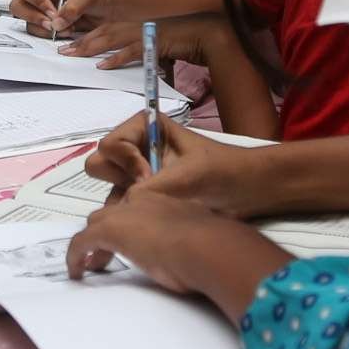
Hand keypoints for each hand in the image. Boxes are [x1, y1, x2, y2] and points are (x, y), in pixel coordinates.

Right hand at [13, 0, 110, 36]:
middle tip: (50, 23)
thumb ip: (72, 8)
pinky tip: (64, 31)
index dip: (37, 0)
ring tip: (61, 28)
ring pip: (26, 20)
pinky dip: (48, 34)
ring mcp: (40, 8)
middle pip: (19, 4)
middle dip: (34, 16)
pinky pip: (37, 30)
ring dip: (42, 27)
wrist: (108, 6)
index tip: (51, 10)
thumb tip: (57, 21)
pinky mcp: (45, 22)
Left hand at [65, 9, 231, 69]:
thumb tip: (124, 63)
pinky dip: (116, 58)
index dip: (87, 36)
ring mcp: (144, 33)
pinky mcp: (153, 43)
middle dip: (81, 41)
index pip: (105, 28)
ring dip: (91, 47)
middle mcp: (136, 26)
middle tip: (63, 50)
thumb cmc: (183, 40)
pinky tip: (103, 65)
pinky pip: (131, 51)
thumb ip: (140, 52)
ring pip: (111, 39)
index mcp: (135, 25)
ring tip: (74, 55)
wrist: (206, 34)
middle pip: (102, 32)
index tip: (70, 43)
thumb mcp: (156, 45)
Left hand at [65, 191, 291, 322]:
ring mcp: (124, 214)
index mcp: (166, 201)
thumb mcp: (201, 242)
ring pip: (95, 224)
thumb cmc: (214, 247)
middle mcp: (142, 201)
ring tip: (88, 264)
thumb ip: (194, 244)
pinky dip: (75, 256)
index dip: (132, 226)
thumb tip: (199, 265)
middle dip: (107, 231)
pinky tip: (76, 272)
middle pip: (113, 211)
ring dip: (91, 243)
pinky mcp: (108, 231)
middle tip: (106, 254)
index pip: (138, 208)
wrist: (208, 246)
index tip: (134, 244)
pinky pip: (80, 242)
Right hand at [83, 111, 257, 209]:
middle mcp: (136, 148)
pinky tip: (148, 222)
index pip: (110, 144)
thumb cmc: (222, 171)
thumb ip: (153, 188)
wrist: (247, 190)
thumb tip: (123, 208)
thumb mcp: (188, 176)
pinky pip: (122, 206)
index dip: (126, 162)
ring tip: (151, 209)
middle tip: (147, 190)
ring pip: (109, 187)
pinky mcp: (145, 195)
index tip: (149, 176)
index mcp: (144, 127)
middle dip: (119, 179)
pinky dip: (127, 216)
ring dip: (123, 201)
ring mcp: (138, 172)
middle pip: (101, 163)